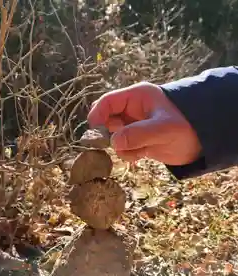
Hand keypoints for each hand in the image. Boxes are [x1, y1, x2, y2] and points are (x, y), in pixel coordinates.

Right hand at [87, 82, 201, 165]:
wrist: (202, 141)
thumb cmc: (185, 126)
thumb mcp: (162, 129)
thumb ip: (137, 134)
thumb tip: (114, 143)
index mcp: (137, 97)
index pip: (108, 102)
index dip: (98, 115)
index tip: (94, 131)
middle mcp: (133, 111)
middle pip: (108, 120)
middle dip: (109, 134)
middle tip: (115, 146)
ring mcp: (136, 127)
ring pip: (115, 137)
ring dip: (121, 147)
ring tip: (137, 152)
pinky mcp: (140, 142)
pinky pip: (125, 149)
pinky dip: (129, 155)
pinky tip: (141, 156)